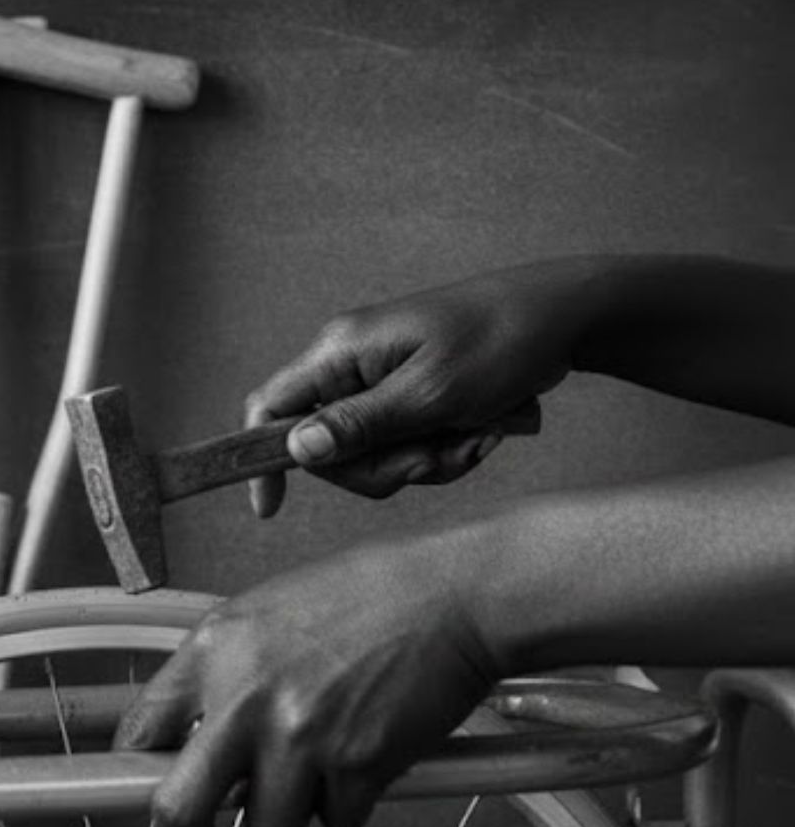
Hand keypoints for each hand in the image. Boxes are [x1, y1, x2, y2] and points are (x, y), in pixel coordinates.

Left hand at [113, 535, 500, 826]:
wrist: (449, 596)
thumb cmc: (364, 598)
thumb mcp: (263, 616)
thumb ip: (221, 674)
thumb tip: (189, 736)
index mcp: (211, 651)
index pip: (138, 729)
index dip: (136, 769)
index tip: (145, 785)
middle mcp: (244, 697)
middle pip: (177, 809)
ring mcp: (299, 736)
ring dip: (293, 809)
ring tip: (322, 760)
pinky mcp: (355, 764)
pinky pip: (336, 821)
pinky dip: (352, 802)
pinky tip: (367, 753)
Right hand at [246, 263, 592, 516]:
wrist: (565, 315)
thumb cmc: (502, 342)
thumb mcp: (433, 394)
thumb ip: (361, 426)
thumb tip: (295, 451)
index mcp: (341, 353)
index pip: (271, 407)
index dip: (261, 458)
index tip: (269, 510)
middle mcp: (350, 364)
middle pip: (329, 449)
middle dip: (388, 466)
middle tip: (442, 454)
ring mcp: (380, 379)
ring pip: (375, 454)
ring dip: (428, 459)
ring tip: (478, 435)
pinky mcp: (410, 391)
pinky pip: (407, 444)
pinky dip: (445, 448)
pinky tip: (483, 430)